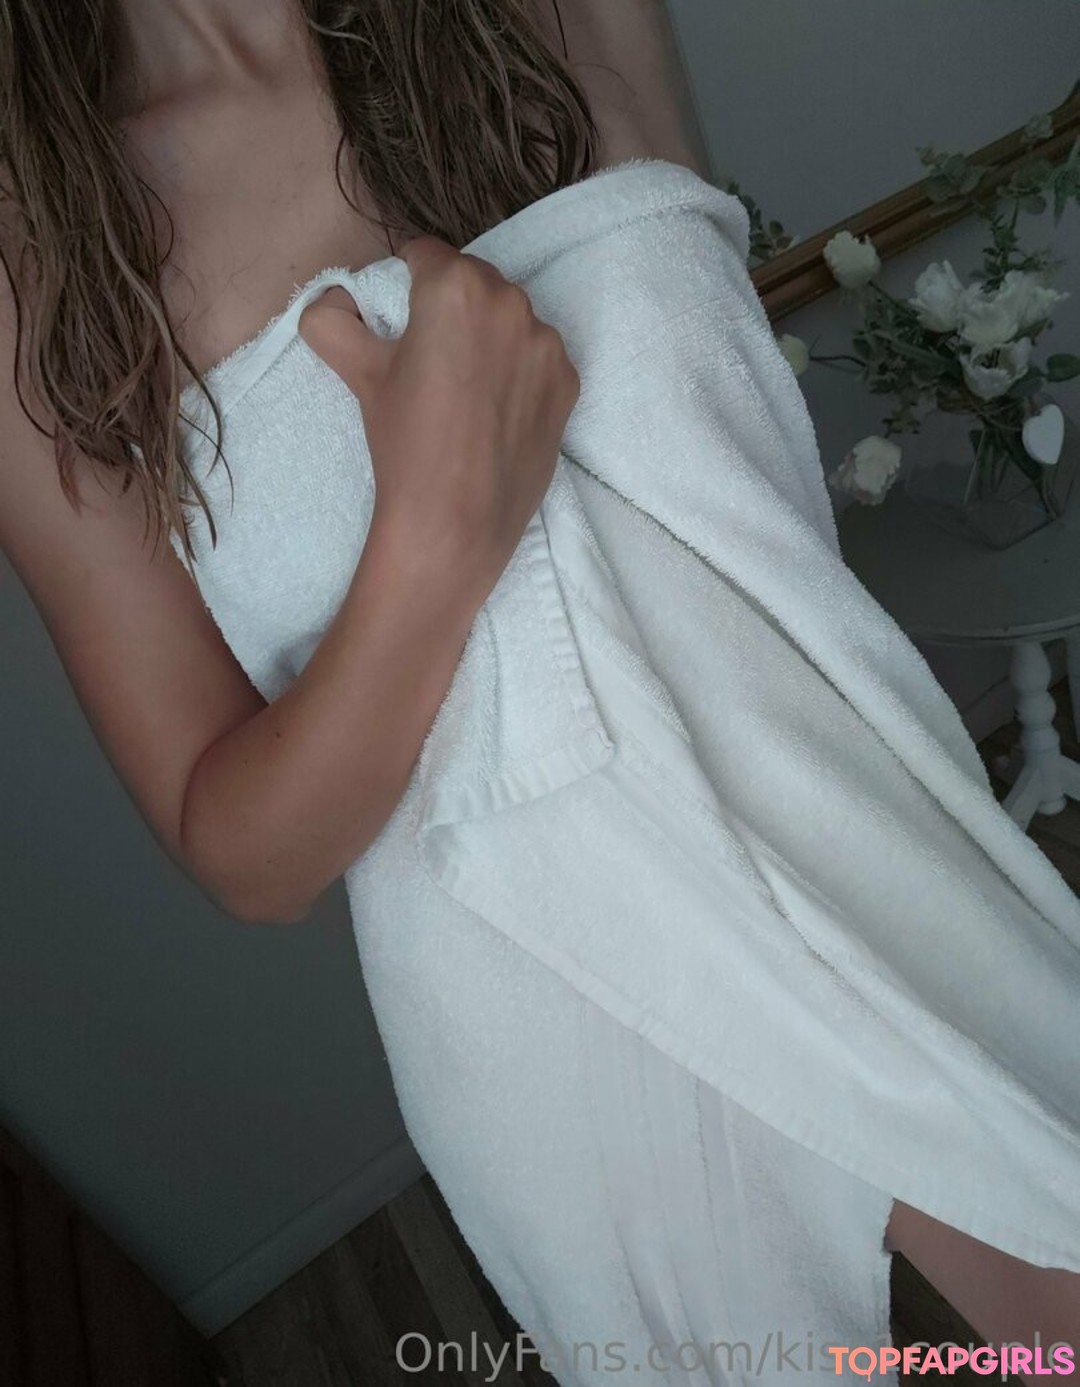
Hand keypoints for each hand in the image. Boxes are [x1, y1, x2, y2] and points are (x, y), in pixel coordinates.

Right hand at [298, 235, 579, 602]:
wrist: (455, 522)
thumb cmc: (404, 444)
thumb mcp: (358, 374)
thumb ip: (331, 321)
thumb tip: (331, 303)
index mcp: (455, 286)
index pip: (424, 255)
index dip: (405, 284)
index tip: (400, 322)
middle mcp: (510, 302)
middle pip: (473, 283)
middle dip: (450, 310)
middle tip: (430, 364)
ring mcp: (546, 343)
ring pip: (509, 320)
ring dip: (488, 339)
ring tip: (465, 392)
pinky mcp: (568, 382)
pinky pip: (538, 359)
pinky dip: (519, 374)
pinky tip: (495, 412)